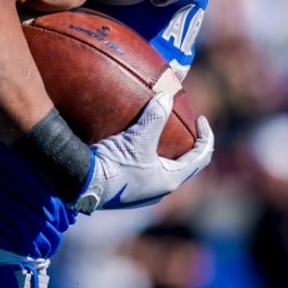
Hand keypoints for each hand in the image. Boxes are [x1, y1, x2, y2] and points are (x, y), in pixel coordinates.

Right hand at [70, 92, 213, 213]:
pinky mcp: (125, 187)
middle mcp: (158, 188)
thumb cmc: (114, 166)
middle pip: (182, 163)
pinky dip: (145, 152)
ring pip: (161, 166)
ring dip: (164, 148)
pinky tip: (133, 139)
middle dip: (185, 143)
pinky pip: (143, 167)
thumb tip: (167, 96)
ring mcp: (141, 190)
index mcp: (169, 180)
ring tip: (158, 129)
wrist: (81, 185)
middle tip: (182, 124)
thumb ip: (155, 117)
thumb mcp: (138, 139)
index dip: (206, 136)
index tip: (200, 119)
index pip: (200, 158)